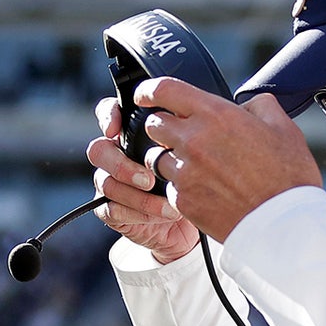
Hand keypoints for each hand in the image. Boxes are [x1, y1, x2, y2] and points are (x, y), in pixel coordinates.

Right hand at [86, 96, 200, 263]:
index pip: (110, 113)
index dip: (108, 116)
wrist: (199, 220)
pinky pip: (110, 208)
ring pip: (105, 182)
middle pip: (99, 149)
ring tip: (167, 202)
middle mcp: (119, 156)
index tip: (117, 128)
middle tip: (149, 178)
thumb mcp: (207, 148)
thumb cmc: (203, 178)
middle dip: (120, 163)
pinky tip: (164, 214)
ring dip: (135, 194)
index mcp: (135, 134)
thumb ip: (204, 126)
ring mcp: (114, 183)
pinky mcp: (114, 211)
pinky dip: (138, 212)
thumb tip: (226, 105)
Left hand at [136, 77, 322, 242]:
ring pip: (157, 157)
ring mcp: (185, 173)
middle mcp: (193, 141)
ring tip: (199, 167)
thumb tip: (247, 105)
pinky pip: (170, 186)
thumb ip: (260, 106)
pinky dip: (182, 186)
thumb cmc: (288, 178)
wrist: (284, 224)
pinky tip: (207, 190)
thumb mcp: (284, 128)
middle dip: (164, 126)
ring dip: (171, 158)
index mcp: (215, 116)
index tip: (146, 95)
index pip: (164, 90)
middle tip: (183, 135)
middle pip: (154, 124)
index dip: (149, 89)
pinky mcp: (183, 200)